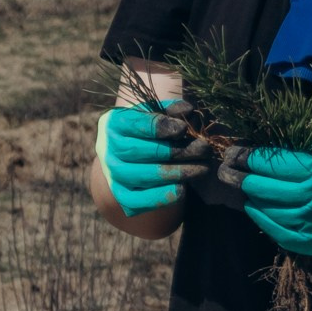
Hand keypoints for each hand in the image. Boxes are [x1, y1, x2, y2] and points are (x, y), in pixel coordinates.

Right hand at [95, 105, 209, 215]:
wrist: (134, 157)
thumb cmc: (150, 130)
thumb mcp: (158, 114)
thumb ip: (171, 110)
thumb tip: (187, 110)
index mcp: (114, 123)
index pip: (135, 124)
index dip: (159, 127)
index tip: (183, 128)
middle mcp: (107, 150)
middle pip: (140, 151)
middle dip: (175, 150)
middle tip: (203, 148)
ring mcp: (113, 175)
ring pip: (142, 176)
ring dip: (175, 173)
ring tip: (202, 169)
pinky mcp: (121, 196)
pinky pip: (139, 201)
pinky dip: (162, 196)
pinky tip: (183, 188)